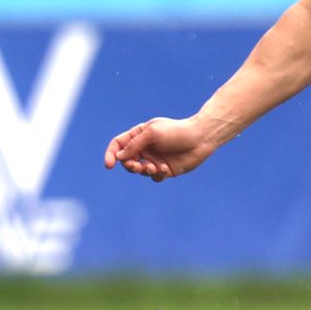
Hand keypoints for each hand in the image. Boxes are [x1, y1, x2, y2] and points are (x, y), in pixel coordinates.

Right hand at [104, 117, 219, 181]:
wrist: (200, 139)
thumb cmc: (177, 132)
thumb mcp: (153, 133)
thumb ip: (134, 144)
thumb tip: (119, 157)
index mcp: (139, 135)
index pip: (118, 145)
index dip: (111, 154)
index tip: (109, 165)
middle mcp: (145, 148)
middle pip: (127, 161)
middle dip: (129, 166)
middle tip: (137, 166)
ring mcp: (154, 159)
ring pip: (139, 171)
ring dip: (144, 171)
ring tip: (153, 167)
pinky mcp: (165, 170)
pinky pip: (154, 178)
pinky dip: (157, 175)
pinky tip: (165, 169)